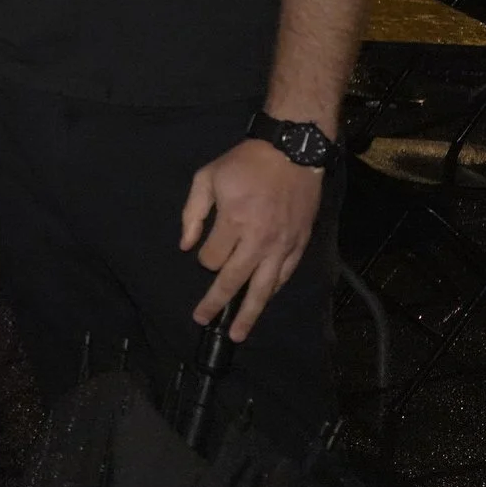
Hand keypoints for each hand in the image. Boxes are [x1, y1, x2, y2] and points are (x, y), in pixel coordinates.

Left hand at [181, 137, 324, 338]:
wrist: (292, 152)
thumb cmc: (245, 163)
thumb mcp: (207, 177)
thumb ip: (192, 213)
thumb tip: (185, 246)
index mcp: (234, 221)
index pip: (212, 259)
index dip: (204, 259)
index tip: (204, 252)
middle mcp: (259, 240)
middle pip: (235, 281)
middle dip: (217, 303)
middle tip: (203, 320)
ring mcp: (282, 245)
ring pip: (264, 287)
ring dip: (250, 313)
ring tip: (238, 334)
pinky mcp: (299, 245)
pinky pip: (284, 276)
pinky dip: (272, 291)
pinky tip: (263, 302)